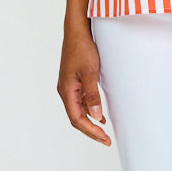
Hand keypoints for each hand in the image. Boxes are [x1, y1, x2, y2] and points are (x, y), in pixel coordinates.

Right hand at [57, 12, 111, 145]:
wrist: (77, 30)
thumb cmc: (82, 48)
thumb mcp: (90, 73)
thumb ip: (92, 96)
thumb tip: (96, 117)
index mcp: (66, 90)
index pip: (77, 119)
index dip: (91, 131)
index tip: (105, 138)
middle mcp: (65, 90)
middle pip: (76, 118)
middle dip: (91, 131)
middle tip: (106, 140)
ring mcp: (69, 85)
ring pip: (78, 110)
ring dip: (91, 122)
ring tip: (104, 132)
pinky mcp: (74, 80)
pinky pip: (80, 101)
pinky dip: (90, 110)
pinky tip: (100, 115)